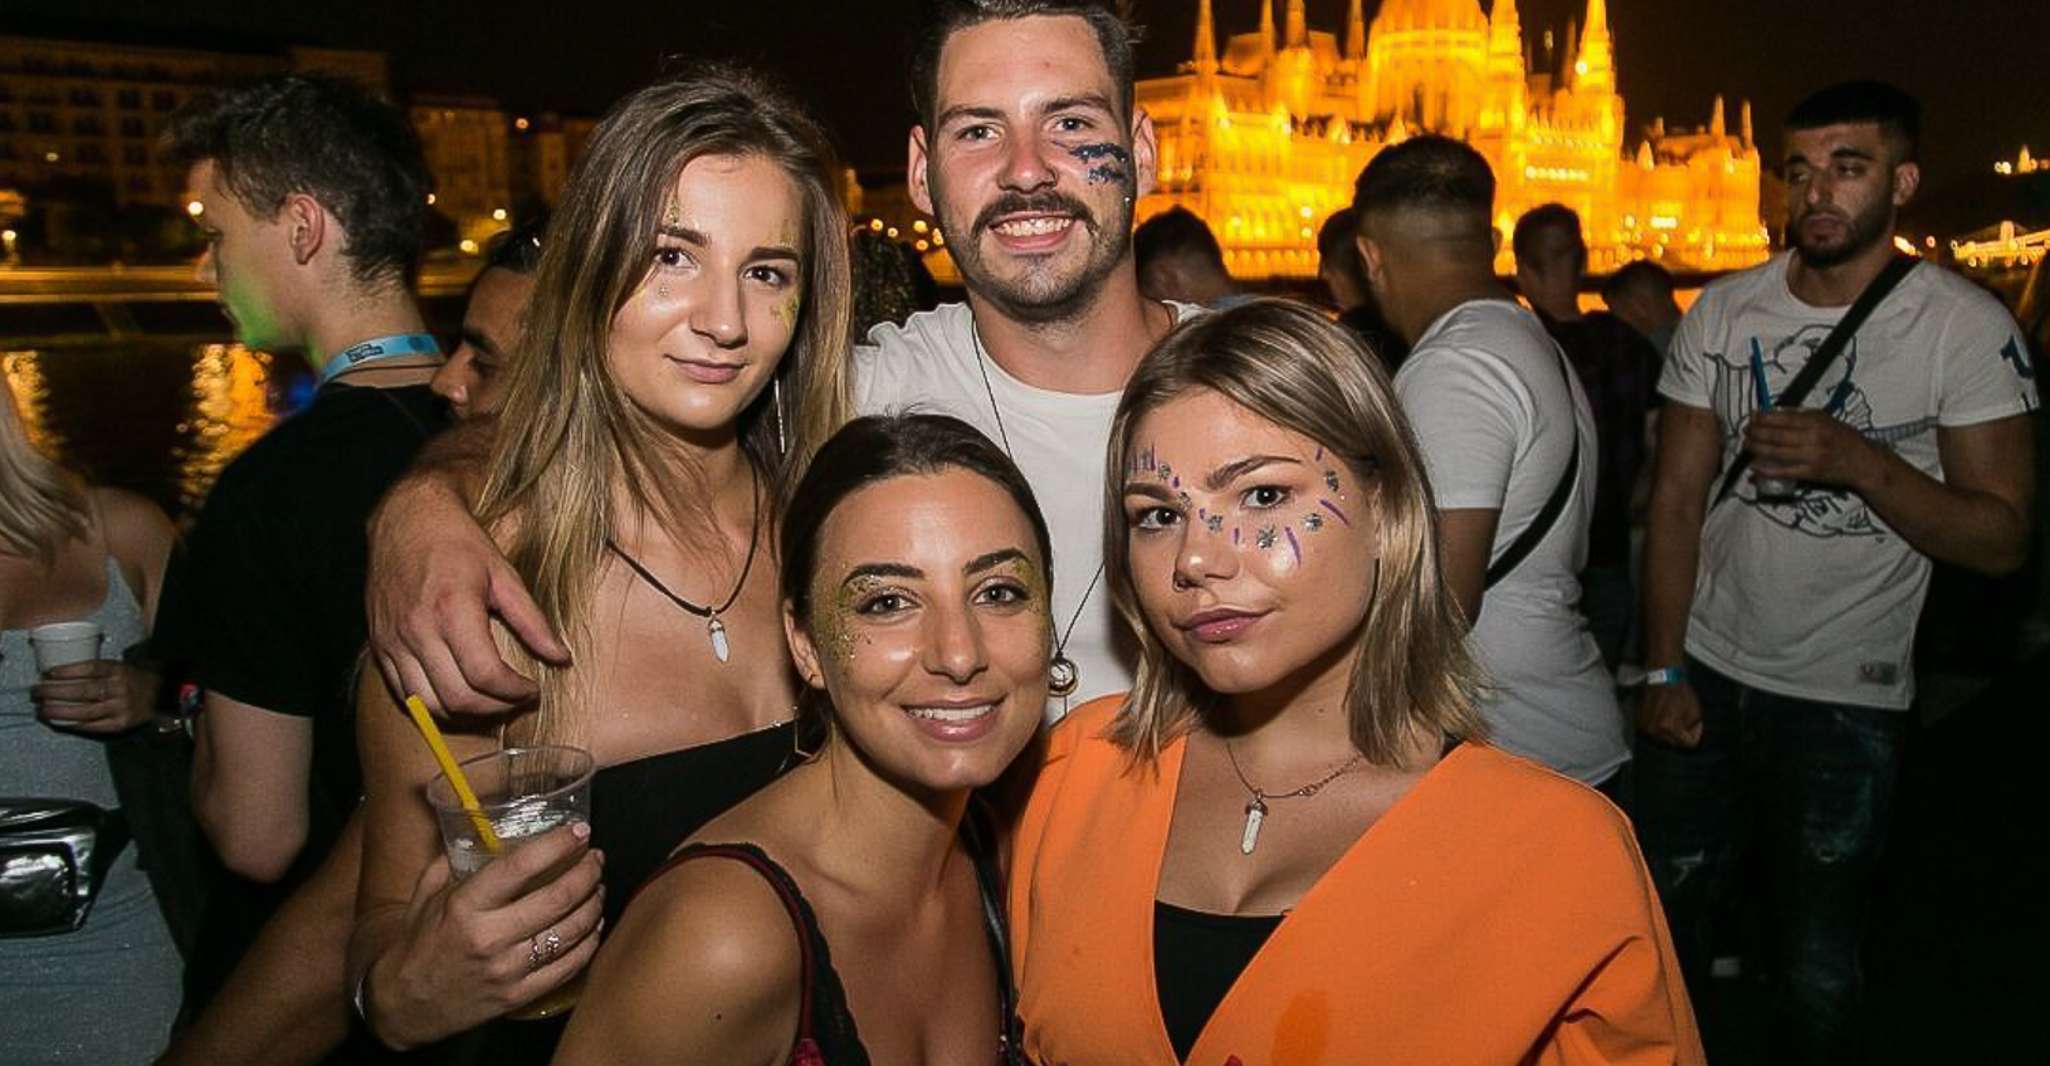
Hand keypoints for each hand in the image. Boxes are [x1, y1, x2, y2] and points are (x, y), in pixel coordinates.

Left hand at [33, 659, 158, 734]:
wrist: (164, 695)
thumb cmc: (134, 679)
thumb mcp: (120, 667)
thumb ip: (98, 671)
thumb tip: (60, 675)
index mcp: (119, 670)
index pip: (90, 669)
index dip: (66, 671)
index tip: (47, 674)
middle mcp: (120, 688)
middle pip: (82, 691)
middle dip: (54, 692)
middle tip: (35, 693)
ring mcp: (121, 707)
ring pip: (84, 711)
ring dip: (59, 711)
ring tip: (41, 710)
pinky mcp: (121, 723)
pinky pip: (93, 726)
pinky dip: (74, 724)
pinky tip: (59, 723)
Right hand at [363, 823, 603, 1048]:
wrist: (404, 1004)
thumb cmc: (418, 943)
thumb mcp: (426, 895)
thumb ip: (454, 859)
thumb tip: (486, 827)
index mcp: (465, 905)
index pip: (521, 866)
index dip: (557, 844)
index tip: (579, 830)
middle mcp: (489, 937)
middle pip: (558, 898)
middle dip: (587, 872)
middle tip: (596, 858)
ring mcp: (507, 969)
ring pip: (571, 931)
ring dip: (594, 904)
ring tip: (598, 887)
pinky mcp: (519, 995)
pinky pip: (568, 967)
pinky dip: (589, 942)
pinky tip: (594, 926)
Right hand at [366, 477, 568, 715]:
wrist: (405, 519)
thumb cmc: (458, 542)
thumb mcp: (504, 574)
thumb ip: (532, 621)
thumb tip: (561, 657)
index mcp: (452, 610)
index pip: (485, 675)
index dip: (515, 692)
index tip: (533, 689)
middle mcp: (418, 630)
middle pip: (458, 698)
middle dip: (495, 709)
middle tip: (517, 699)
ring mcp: (393, 641)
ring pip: (428, 705)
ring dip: (464, 714)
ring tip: (491, 702)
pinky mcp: (379, 646)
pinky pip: (403, 694)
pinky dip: (433, 704)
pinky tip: (458, 693)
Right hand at [1636, 681, 1703, 748]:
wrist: (1663, 678)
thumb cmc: (1680, 692)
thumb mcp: (1695, 711)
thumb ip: (1693, 728)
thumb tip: (1689, 734)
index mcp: (1667, 727)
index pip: (1686, 743)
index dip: (1694, 735)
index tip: (1696, 725)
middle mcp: (1654, 730)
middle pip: (1673, 742)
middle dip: (1681, 734)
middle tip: (1685, 721)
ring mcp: (1645, 726)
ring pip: (1662, 737)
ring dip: (1669, 731)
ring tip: (1674, 717)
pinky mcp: (1640, 721)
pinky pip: (1653, 730)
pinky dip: (1659, 726)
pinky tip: (1664, 715)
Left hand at [1743, 410, 1881, 490]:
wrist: (1863, 461)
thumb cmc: (1843, 438)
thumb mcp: (1825, 419)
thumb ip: (1801, 416)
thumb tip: (1773, 412)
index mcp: (1816, 422)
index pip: (1783, 419)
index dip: (1763, 418)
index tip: (1752, 416)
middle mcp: (1813, 438)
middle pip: (1776, 435)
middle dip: (1756, 433)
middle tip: (1745, 431)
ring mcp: (1811, 457)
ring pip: (1777, 452)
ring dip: (1757, 449)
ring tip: (1746, 445)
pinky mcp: (1810, 474)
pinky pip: (1784, 472)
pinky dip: (1766, 470)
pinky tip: (1754, 467)